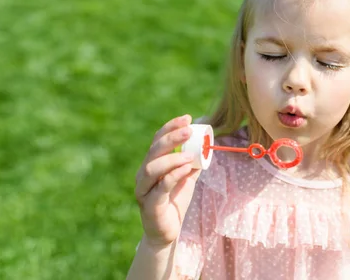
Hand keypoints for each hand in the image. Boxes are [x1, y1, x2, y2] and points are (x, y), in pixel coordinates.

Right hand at [134, 114, 200, 247]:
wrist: (168, 231)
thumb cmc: (175, 201)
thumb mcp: (186, 177)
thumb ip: (192, 162)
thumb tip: (206, 144)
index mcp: (151, 164)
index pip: (157, 140)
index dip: (170, 127)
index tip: (187, 118)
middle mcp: (144, 174)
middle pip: (153, 151)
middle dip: (171, 138)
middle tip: (188, 131)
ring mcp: (144, 190)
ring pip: (152, 168)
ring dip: (171, 158)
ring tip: (189, 155)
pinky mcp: (150, 205)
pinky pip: (160, 188)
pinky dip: (172, 176)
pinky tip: (185, 169)